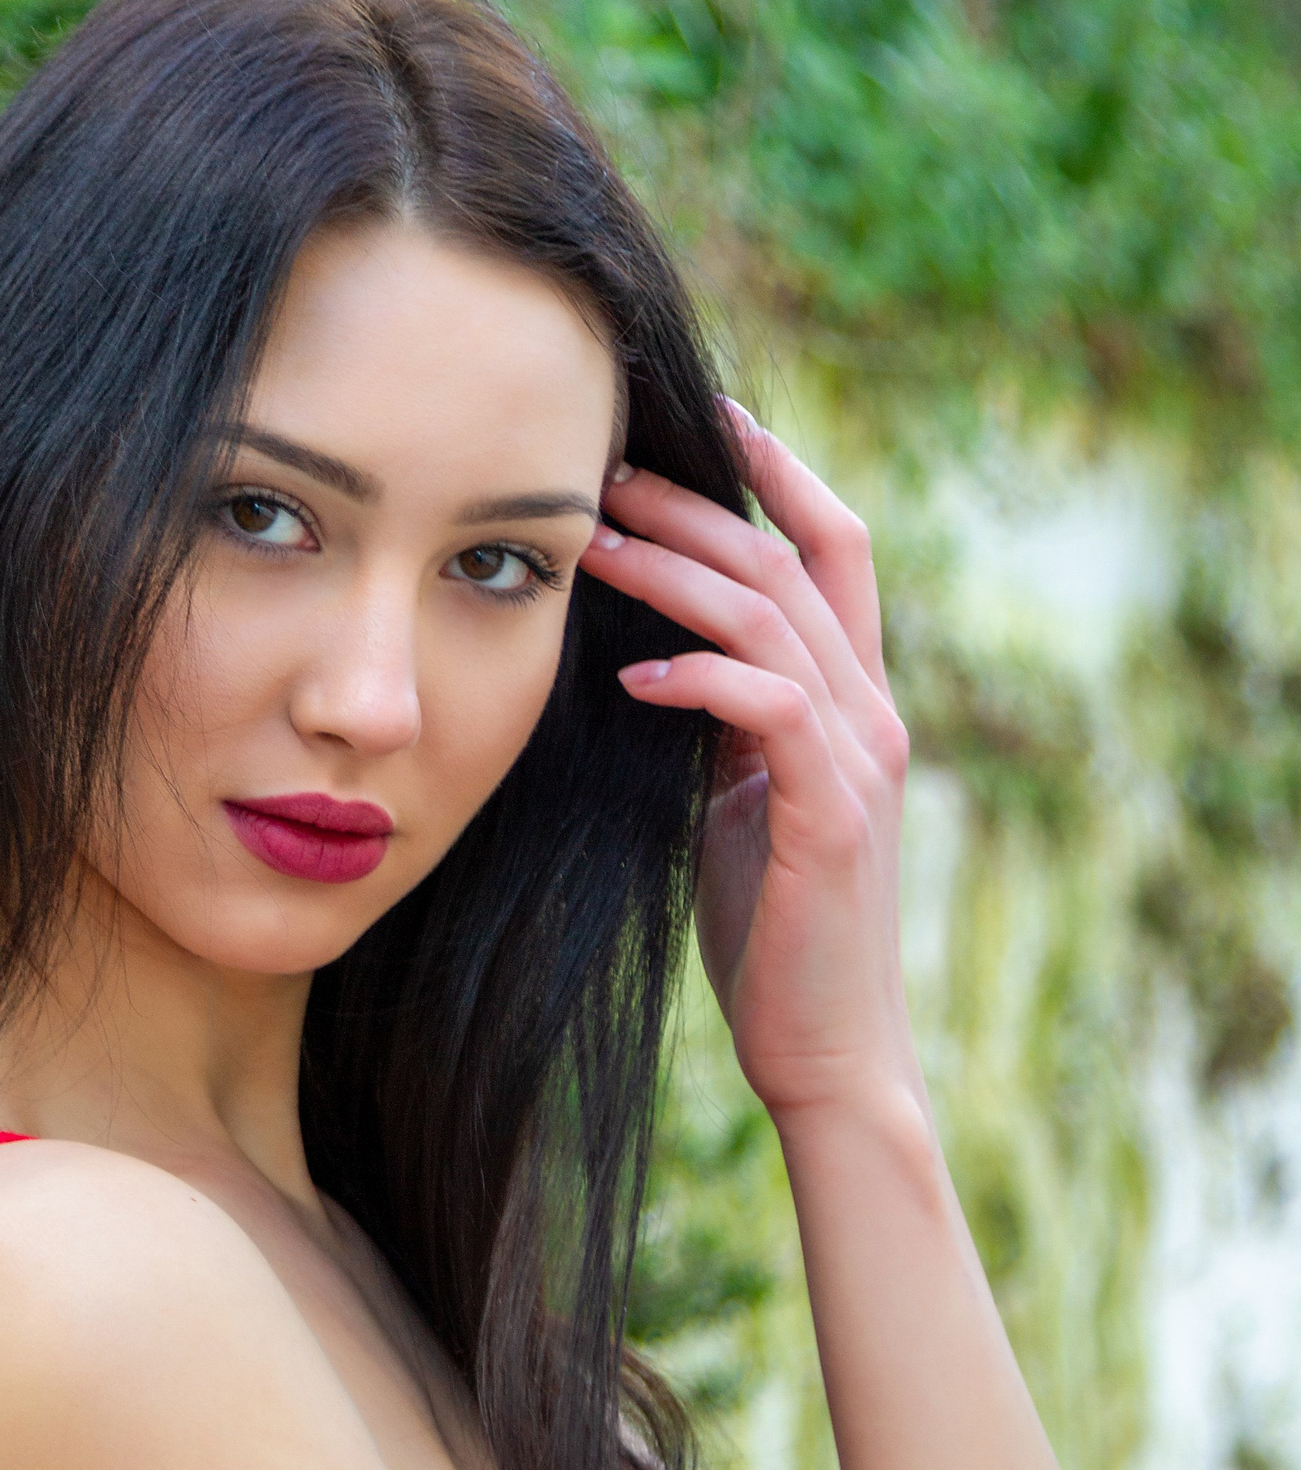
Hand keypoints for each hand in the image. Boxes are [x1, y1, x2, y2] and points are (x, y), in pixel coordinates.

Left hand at [577, 405, 917, 1127]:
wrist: (825, 1051)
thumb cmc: (770, 935)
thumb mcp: (736, 805)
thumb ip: (723, 727)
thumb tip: (657, 658)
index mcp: (852, 703)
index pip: (833, 551)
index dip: (779, 474)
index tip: (707, 418)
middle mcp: (871, 714)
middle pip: (794, 563)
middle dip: (700, 506)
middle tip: (608, 471)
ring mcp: (859, 763)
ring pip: (776, 620)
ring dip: (680, 572)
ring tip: (598, 544)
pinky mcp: (830, 818)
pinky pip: (771, 710)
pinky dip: (701, 677)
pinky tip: (635, 673)